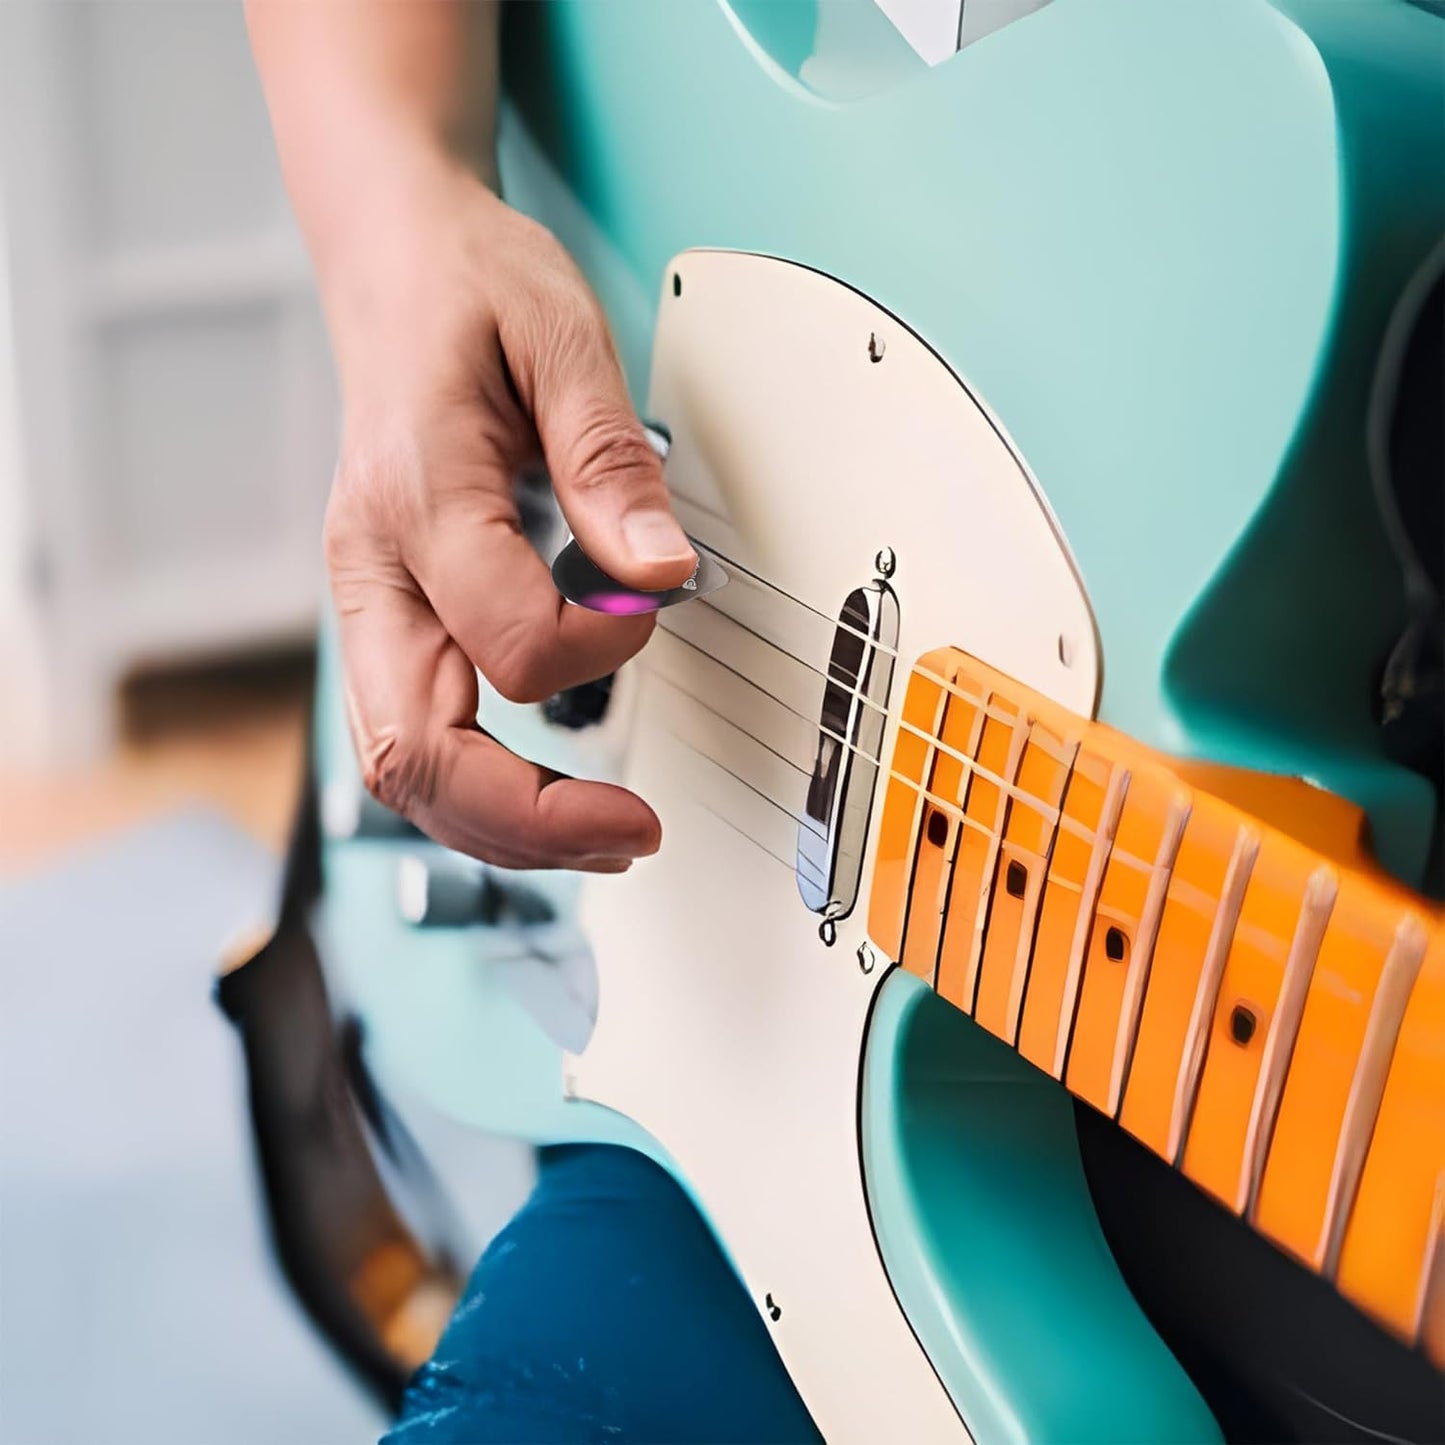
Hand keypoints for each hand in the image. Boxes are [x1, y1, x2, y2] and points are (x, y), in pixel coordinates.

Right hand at [320, 154, 695, 869]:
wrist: (393, 268)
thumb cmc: (470, 291)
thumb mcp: (562, 338)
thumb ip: (610, 463)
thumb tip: (660, 575)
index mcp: (417, 495)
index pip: (509, 637)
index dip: (601, 646)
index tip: (652, 600)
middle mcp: (372, 567)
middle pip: (417, 752)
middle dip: (532, 818)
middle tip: (634, 834)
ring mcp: (368, 602)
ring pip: (402, 768)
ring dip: (502, 827)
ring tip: (603, 835)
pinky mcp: (386, 618)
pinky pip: (413, 738)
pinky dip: (478, 789)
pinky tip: (545, 797)